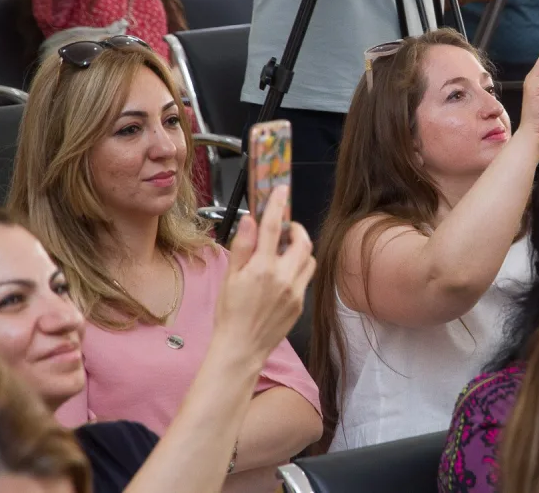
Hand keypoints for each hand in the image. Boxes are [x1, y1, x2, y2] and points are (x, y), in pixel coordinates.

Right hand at [214, 185, 315, 365]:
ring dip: (300, 249)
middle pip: (302, 241)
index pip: (272, 228)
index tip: (280, 190)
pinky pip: (306, 278)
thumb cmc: (230, 314)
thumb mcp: (230, 277)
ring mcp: (295, 291)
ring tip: (284, 252)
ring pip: (309, 259)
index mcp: (262, 268)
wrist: (241, 348)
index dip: (276, 205)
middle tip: (285, 228)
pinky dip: (298, 268)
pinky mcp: (300, 303)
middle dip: (296, 229)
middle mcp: (283, 278)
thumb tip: (250, 221)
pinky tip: (283, 275)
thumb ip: (242, 247)